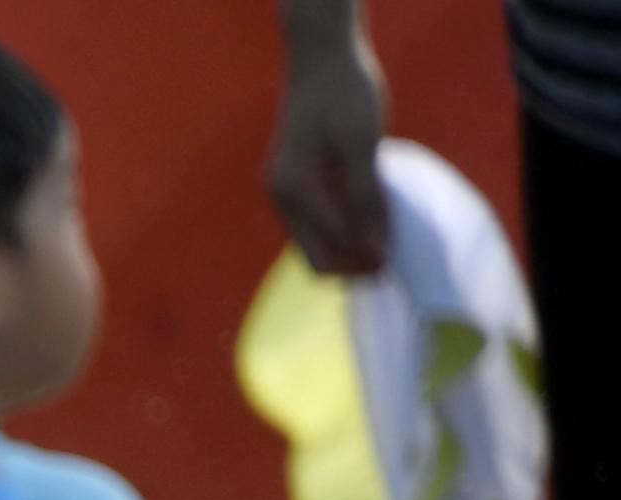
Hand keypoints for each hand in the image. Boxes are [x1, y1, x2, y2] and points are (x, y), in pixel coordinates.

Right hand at [268, 25, 391, 275]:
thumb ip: (365, 197)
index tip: (393, 264)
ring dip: (345, 248)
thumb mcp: (362, 146)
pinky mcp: (292, 183)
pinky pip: (314, 223)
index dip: (360, 260)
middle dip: (349, 265)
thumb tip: (373, 247)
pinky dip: (339, 230)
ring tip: (382, 242)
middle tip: (389, 264)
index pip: (327, 247)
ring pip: (311, 243)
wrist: (320, 59)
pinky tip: (365, 220)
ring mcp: (282, 192)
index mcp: (292, 191)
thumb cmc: (344, 95)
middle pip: (312, 256)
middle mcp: (280, 198)